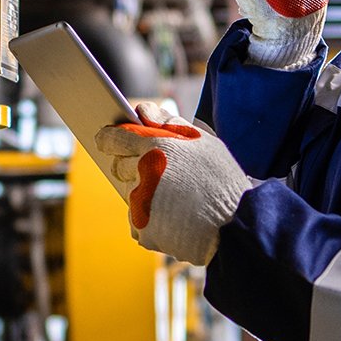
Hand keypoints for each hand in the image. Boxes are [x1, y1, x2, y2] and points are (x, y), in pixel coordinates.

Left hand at [96, 105, 250, 266]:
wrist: (237, 224)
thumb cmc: (222, 179)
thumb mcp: (203, 142)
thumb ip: (169, 122)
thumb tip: (141, 110)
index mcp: (155, 148)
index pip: (114, 139)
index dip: (108, 138)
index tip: (104, 138)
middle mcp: (143, 175)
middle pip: (119, 166)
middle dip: (132, 166)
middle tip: (158, 171)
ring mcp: (140, 205)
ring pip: (130, 193)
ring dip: (144, 193)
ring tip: (174, 196)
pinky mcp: (142, 230)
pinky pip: (136, 220)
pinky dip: (149, 219)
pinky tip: (173, 216)